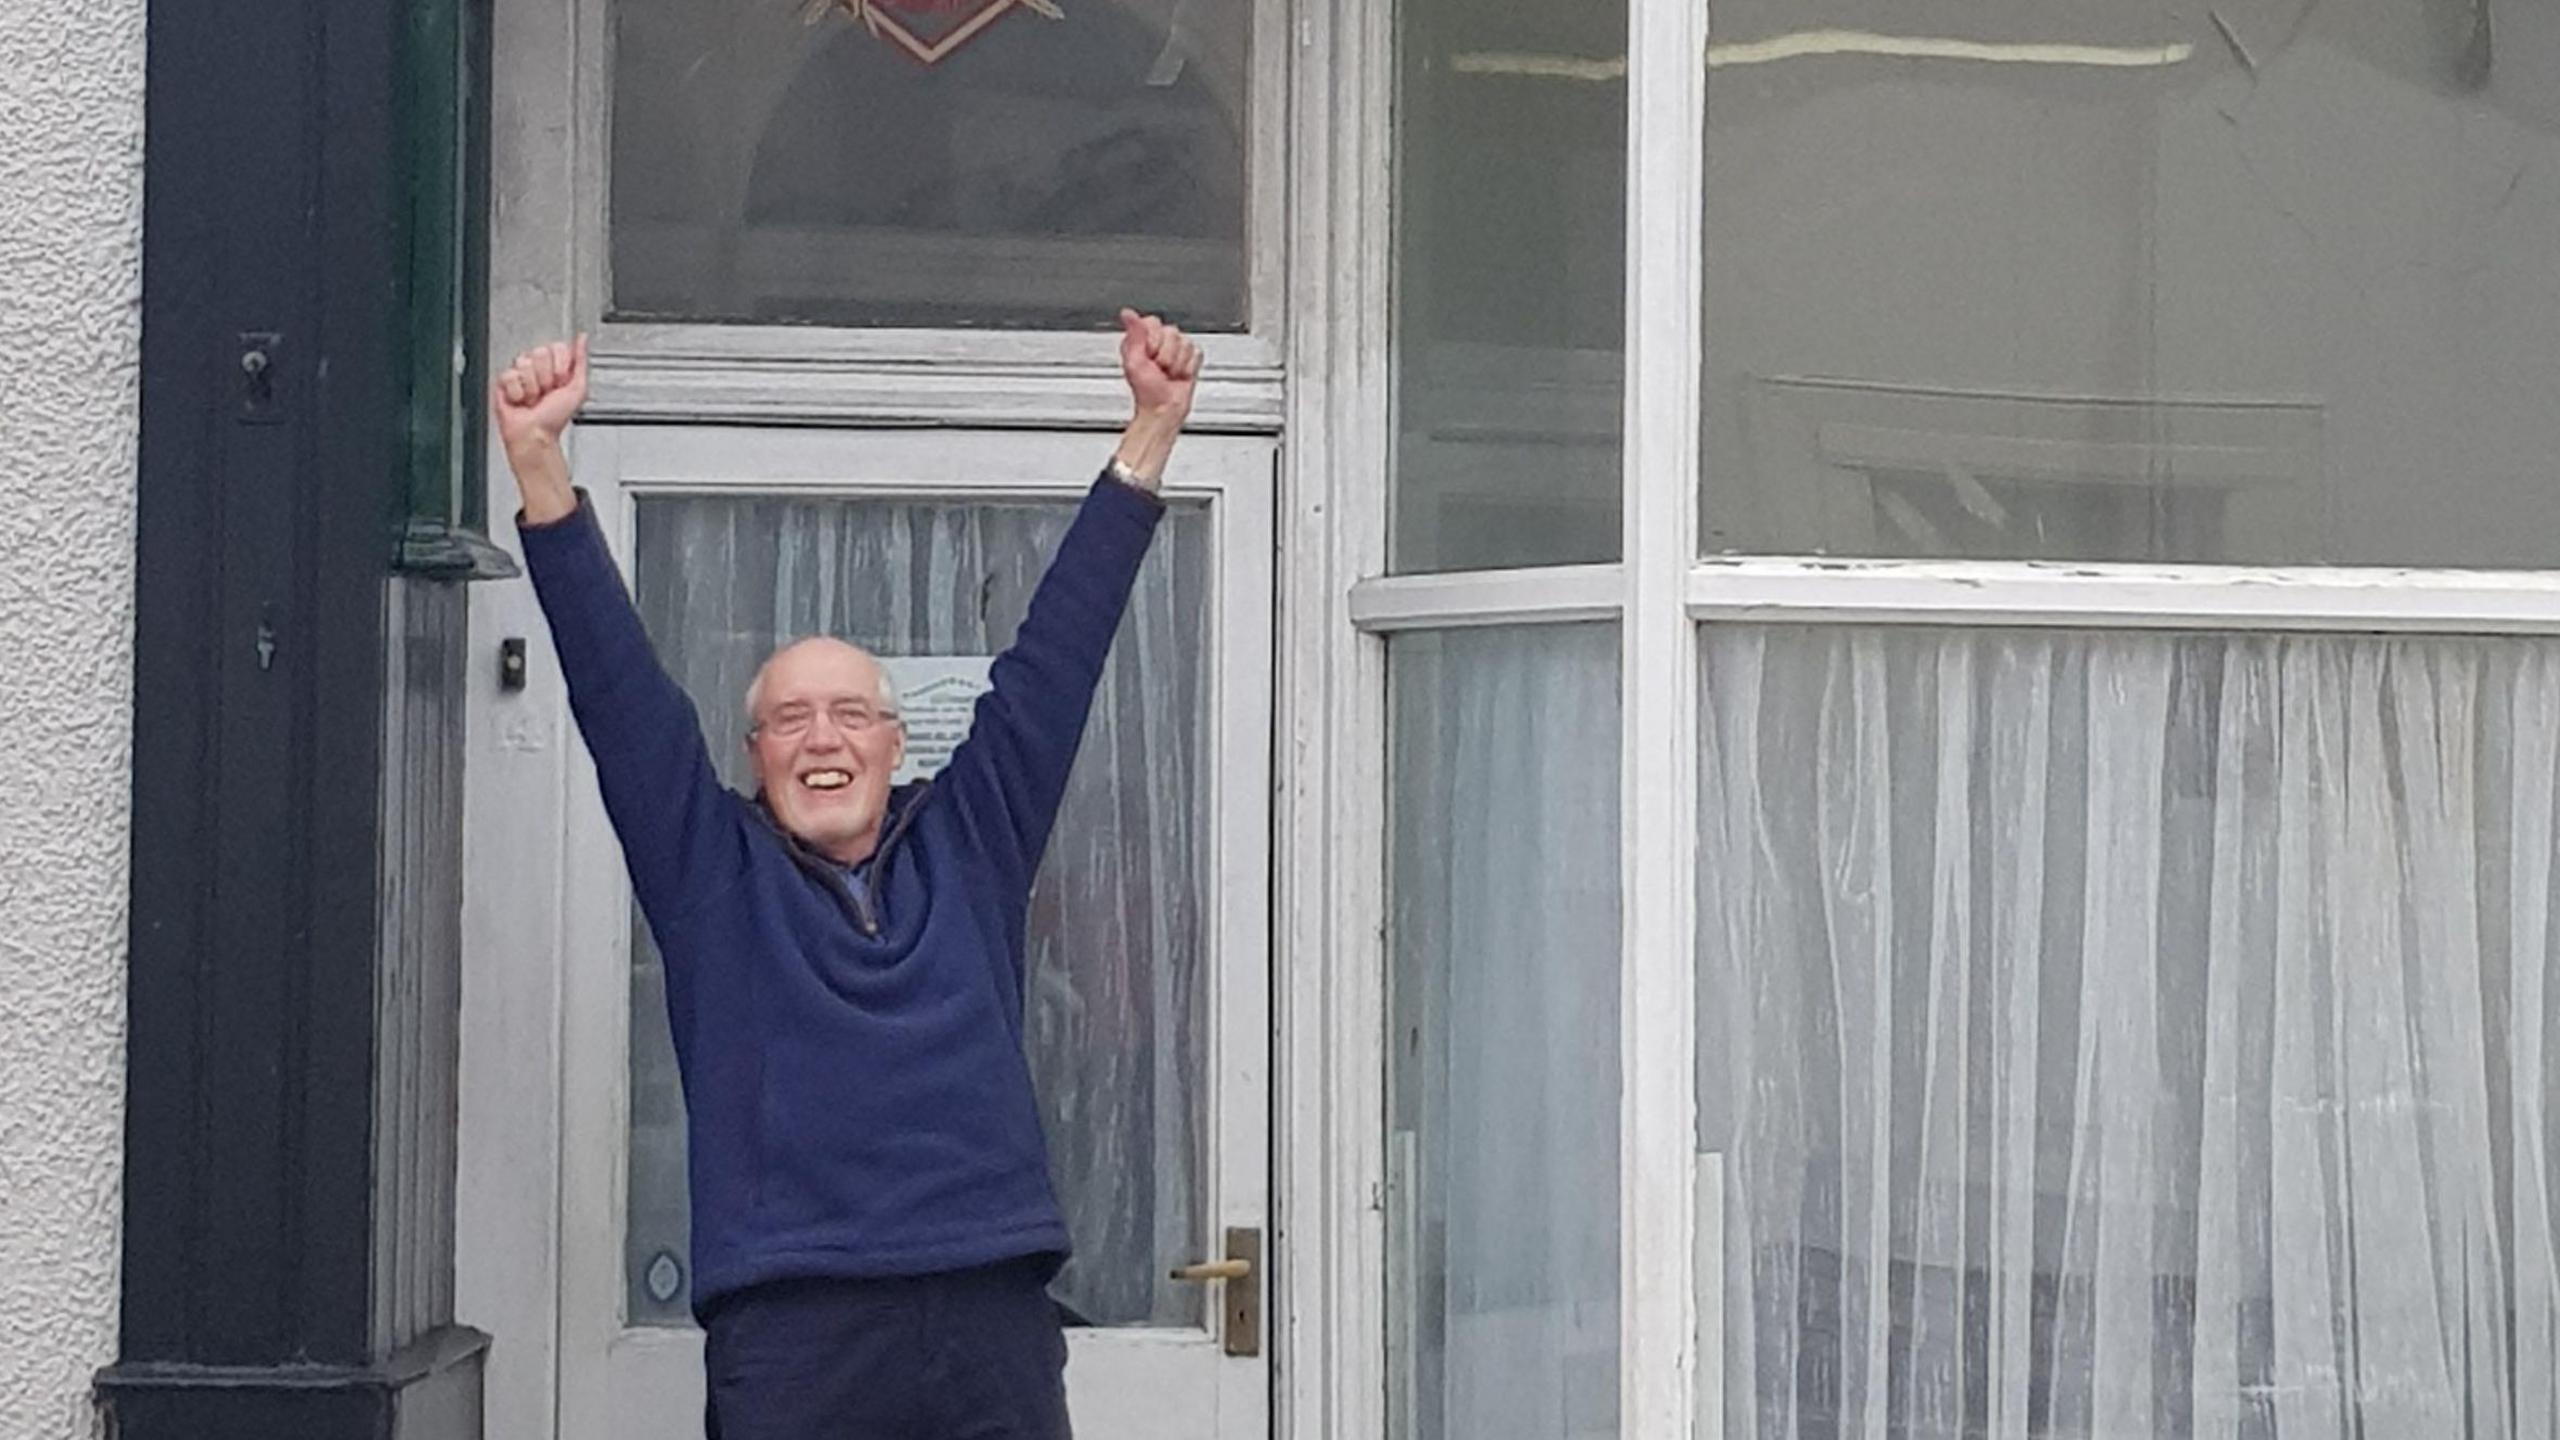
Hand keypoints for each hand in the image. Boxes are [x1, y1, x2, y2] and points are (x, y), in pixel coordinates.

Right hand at [492, 336, 589, 457]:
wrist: (535, 434)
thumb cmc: (555, 418)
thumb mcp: (578, 388)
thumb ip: (581, 361)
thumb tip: (582, 338)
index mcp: (555, 365)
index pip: (557, 347)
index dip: (560, 367)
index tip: (561, 383)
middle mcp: (537, 366)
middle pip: (540, 352)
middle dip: (546, 378)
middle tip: (546, 393)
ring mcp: (520, 372)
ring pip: (524, 363)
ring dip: (532, 387)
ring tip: (532, 399)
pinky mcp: (503, 380)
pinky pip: (509, 375)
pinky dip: (517, 392)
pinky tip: (519, 400)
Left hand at [1117, 309, 1199, 421]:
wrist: (1164, 409)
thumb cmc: (1146, 392)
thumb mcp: (1134, 362)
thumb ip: (1134, 335)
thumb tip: (1127, 313)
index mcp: (1141, 339)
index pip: (1154, 322)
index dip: (1154, 340)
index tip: (1149, 355)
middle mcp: (1159, 342)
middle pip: (1173, 332)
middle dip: (1166, 355)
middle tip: (1159, 369)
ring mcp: (1176, 350)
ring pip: (1186, 343)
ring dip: (1177, 363)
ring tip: (1169, 373)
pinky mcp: (1190, 358)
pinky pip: (1197, 353)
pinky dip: (1189, 367)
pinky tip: (1180, 374)